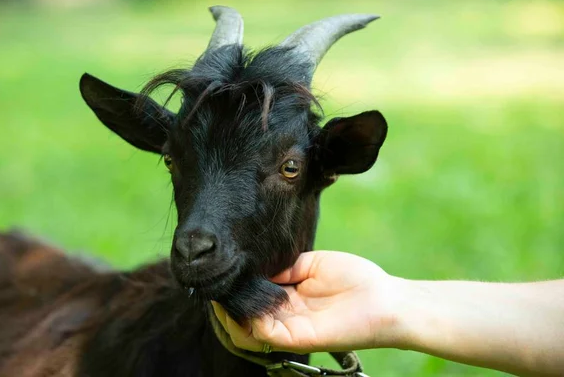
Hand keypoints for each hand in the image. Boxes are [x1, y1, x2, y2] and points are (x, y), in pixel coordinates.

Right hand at [212, 250, 405, 353]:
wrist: (385, 298)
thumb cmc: (355, 279)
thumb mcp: (313, 263)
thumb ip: (285, 267)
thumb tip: (257, 266)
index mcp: (288, 298)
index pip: (251, 298)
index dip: (235, 289)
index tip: (222, 272)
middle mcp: (285, 316)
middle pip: (244, 319)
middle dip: (225, 306)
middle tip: (217, 288)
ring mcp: (292, 329)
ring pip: (249, 333)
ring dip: (233, 316)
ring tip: (226, 297)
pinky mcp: (301, 338)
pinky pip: (269, 335)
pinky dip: (255, 321)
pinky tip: (252, 303)